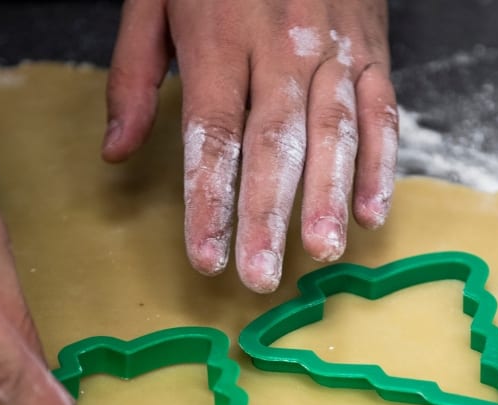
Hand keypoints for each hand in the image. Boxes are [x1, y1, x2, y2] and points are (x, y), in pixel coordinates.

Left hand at [103, 0, 397, 292]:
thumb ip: (134, 75)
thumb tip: (116, 151)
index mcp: (219, 35)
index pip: (214, 134)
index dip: (210, 199)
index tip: (206, 257)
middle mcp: (280, 45)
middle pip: (274, 143)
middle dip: (268, 214)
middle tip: (261, 276)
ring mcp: (332, 48)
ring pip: (334, 131)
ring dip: (330, 195)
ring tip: (323, 252)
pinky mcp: (371, 50)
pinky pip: (382, 111)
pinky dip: (381, 164)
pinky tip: (371, 213)